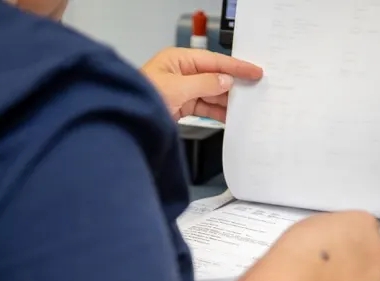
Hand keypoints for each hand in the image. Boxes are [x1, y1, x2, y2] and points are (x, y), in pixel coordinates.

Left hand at [140, 47, 262, 121]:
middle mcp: (181, 73)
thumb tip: (226, 81)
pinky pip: (204, 107)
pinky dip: (217, 112)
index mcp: (178, 60)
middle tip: (254, 91)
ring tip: (245, 106)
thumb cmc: (142, 98)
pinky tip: (229, 116)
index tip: (254, 72)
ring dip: (227, 101)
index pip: (214, 60)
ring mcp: (181, 90)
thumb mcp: (177, 89)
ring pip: (211, 93)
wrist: (126, 121)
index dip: (236, 67)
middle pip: (214, 76)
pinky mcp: (181, 106)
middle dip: (233, 85)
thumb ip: (205, 84)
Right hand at [269, 211, 379, 280]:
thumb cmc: (297, 252)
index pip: (364, 230)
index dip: (347, 243)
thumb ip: (331, 232)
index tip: (334, 252)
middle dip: (357, 262)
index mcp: (364, 222)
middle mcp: (379, 247)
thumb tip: (332, 243)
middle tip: (333, 272)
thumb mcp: (312, 225)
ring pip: (374, 279)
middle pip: (373, 254)